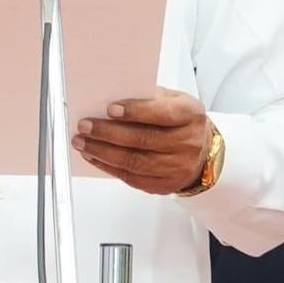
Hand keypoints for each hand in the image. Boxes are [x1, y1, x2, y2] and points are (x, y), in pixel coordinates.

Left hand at [74, 90, 214, 195]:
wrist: (201, 150)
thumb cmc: (180, 121)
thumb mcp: (172, 100)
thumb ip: (148, 97)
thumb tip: (111, 98)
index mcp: (191, 115)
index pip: (163, 113)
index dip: (136, 111)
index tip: (110, 108)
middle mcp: (188, 143)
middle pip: (144, 139)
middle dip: (109, 133)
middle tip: (85, 126)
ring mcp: (178, 167)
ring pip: (135, 162)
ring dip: (102, 152)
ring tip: (82, 142)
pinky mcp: (165, 185)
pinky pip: (132, 178)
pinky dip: (108, 167)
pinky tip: (93, 157)